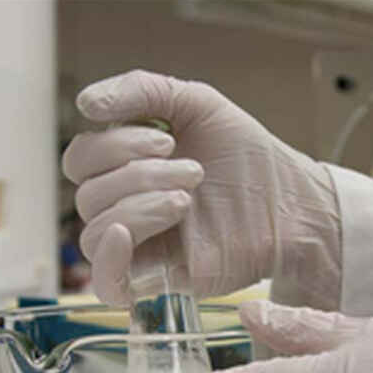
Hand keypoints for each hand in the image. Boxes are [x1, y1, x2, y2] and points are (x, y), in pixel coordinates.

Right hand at [61, 70, 340, 307]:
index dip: (111, 146)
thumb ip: (140, 90)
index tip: (169, 140)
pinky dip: (107, 256)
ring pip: (94, 233)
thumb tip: (84, 104)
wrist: (292, 204)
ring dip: (138, 206)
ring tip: (189, 198)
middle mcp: (125, 206)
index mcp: (125, 167)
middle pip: (87, 195)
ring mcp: (139, 247)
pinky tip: (127, 234)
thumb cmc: (247, 158)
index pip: (80, 160)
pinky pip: (105, 281)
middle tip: (194, 171)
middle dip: (137, 175)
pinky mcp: (156, 281)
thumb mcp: (196, 104)